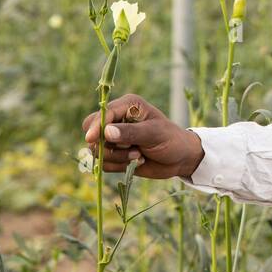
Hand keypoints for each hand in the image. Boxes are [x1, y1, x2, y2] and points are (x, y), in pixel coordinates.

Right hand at [81, 93, 204, 179]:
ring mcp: (114, 137)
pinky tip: (136, 161)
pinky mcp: (114, 154)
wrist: (180, 159)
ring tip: (139, 155)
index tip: (91, 138)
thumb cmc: (171, 140)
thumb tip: (106, 132)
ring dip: (118, 157)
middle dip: (107, 145)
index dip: (96, 126)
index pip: (103, 114)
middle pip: (92, 132)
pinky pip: (103, 163)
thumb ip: (131, 132)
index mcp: (127, 106)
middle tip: (130, 148)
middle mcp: (117, 119)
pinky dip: (118, 166)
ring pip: (97, 150)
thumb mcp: (154, 134)